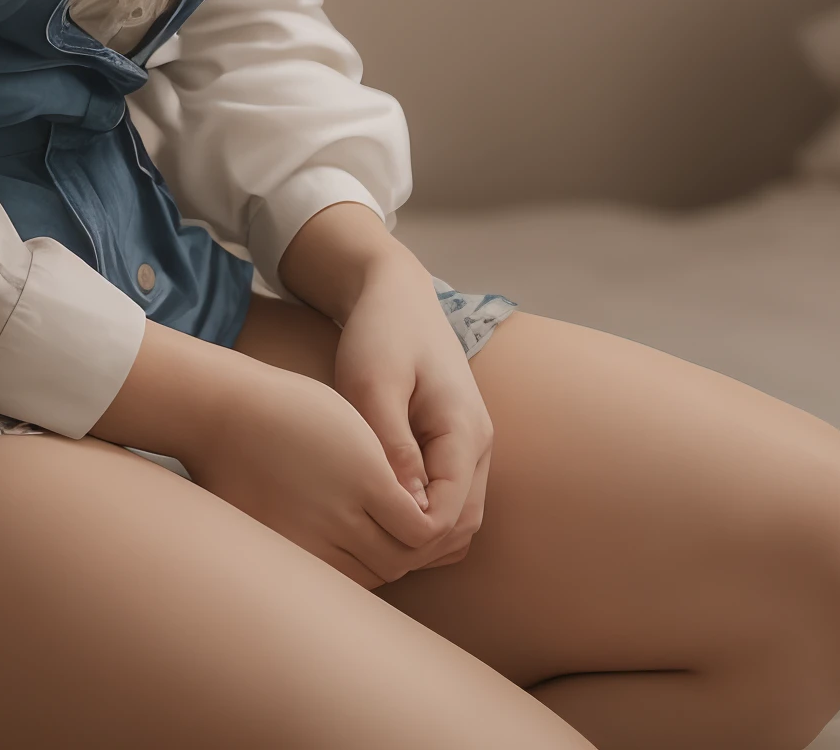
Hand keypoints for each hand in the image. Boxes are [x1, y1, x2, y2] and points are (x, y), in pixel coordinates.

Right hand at [181, 356, 448, 587]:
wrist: (226, 417)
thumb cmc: (291, 409)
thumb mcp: (352, 424)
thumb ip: (391, 469)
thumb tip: (420, 511)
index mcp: (364, 477)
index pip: (423, 531)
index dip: (434, 529)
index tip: (428, 514)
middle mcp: (341, 515)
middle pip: (399, 560)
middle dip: (413, 551)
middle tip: (412, 533)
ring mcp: (311, 539)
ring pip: (370, 576)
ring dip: (383, 563)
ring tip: (382, 539)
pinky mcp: (286, 551)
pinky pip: (335, 578)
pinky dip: (351, 569)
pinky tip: (349, 547)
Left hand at [330, 255, 494, 571]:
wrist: (395, 292)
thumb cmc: (380, 333)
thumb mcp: (373, 385)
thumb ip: (392, 446)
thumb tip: (406, 509)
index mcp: (464, 431)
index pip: (451, 515)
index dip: (411, 538)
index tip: (364, 535)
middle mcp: (478, 443)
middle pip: (462, 525)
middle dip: (419, 546)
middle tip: (362, 548)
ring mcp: (470, 443)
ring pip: (459, 517)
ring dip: (423, 536)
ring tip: (369, 534)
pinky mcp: (454, 441)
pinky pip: (449, 497)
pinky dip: (424, 515)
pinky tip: (381, 511)